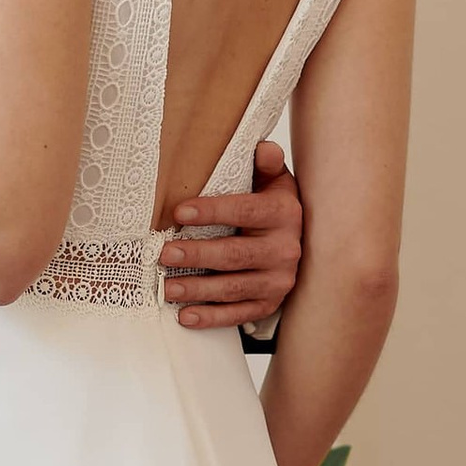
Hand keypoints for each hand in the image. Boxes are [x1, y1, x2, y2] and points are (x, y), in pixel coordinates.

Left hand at [160, 140, 304, 329]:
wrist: (301, 242)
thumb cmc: (273, 207)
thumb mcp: (274, 182)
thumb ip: (266, 164)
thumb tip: (261, 147)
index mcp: (284, 214)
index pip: (246, 211)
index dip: (213, 212)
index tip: (179, 212)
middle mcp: (285, 250)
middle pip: (236, 254)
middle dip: (197, 255)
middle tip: (164, 254)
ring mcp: (278, 281)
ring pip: (234, 288)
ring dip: (198, 289)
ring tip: (167, 287)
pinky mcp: (269, 304)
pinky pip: (238, 314)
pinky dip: (211, 317)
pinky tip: (185, 316)